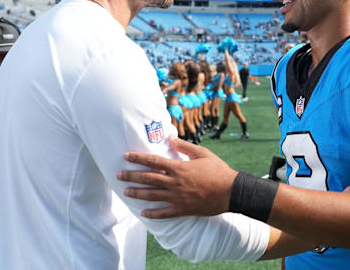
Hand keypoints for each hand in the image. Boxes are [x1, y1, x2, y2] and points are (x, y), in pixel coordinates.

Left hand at [118, 137, 237, 218]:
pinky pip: (164, 213)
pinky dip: (153, 213)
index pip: (153, 161)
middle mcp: (175, 182)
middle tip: (118, 175)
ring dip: (137, 193)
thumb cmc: (218, 170)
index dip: (138, 158)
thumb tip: (169, 137)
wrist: (231, 192)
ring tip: (126, 191)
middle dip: (131, 176)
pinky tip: (143, 213)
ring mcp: (177, 197)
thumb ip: (184, 146)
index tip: (126, 156)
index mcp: (179, 167)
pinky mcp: (183, 209)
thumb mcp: (203, 153)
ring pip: (152, 195)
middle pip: (148, 178)